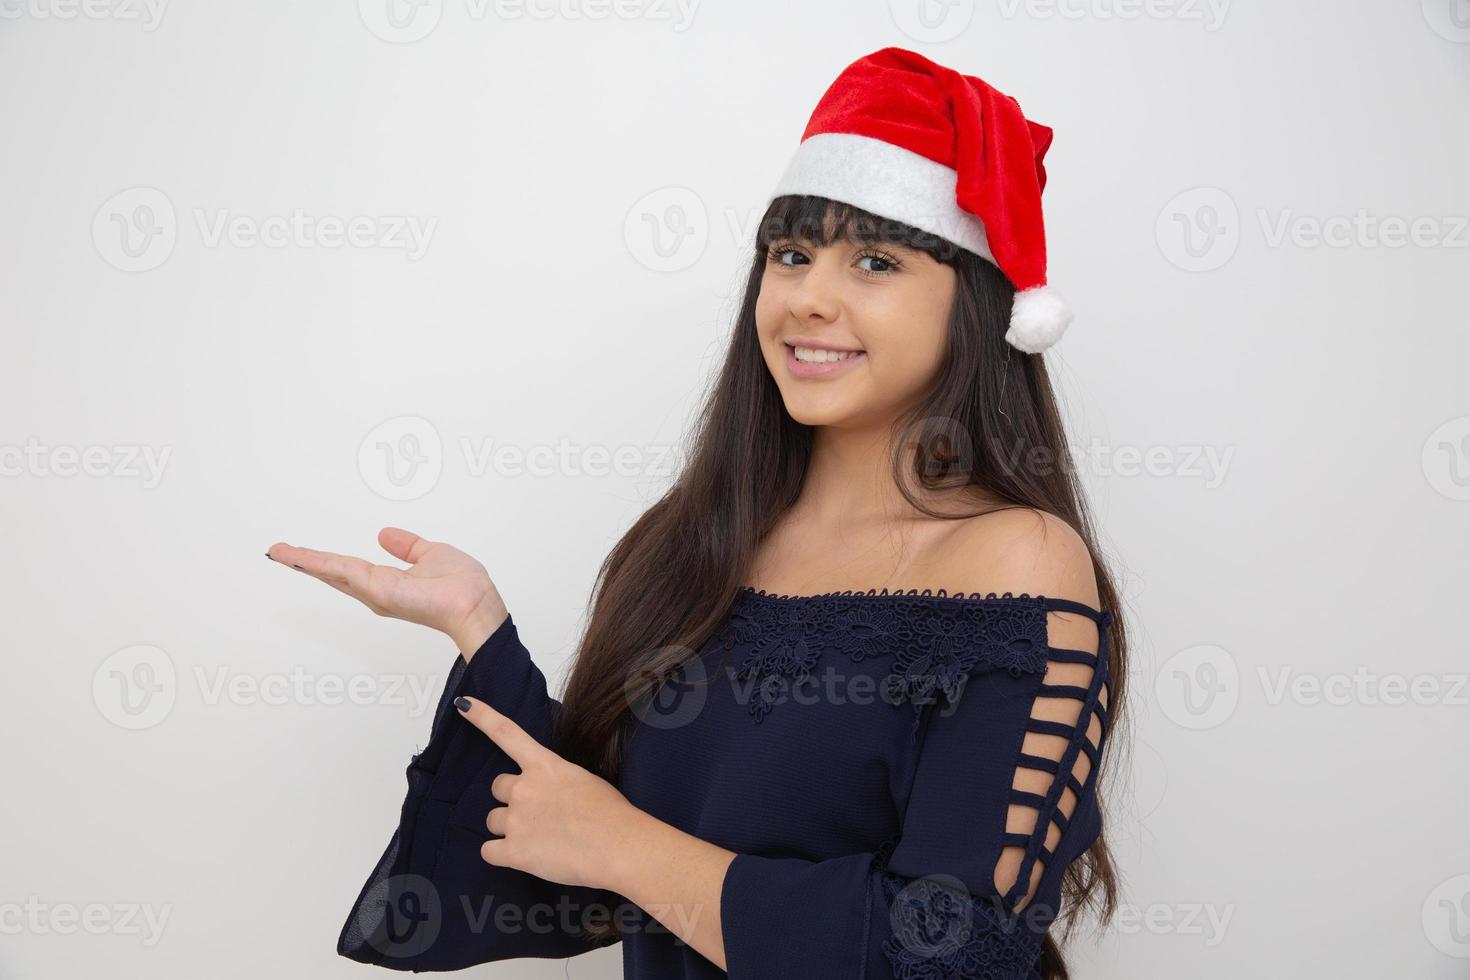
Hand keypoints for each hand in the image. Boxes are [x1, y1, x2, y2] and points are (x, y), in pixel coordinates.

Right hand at [266, 527, 508, 658]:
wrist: (475, 603)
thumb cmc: (462, 586)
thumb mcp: (430, 554)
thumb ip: (407, 546)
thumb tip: (384, 534)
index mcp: (387, 584)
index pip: (348, 569)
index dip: (324, 561)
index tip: (300, 552)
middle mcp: (376, 592)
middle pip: (332, 574)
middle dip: (304, 563)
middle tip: (278, 551)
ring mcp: (375, 593)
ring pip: (331, 572)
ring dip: (304, 561)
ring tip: (278, 551)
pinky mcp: (378, 590)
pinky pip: (342, 571)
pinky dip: (319, 563)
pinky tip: (299, 556)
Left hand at [454, 694, 643, 892]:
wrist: (618, 846)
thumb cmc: (611, 815)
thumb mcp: (583, 781)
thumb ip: (555, 781)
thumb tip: (548, 796)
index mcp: (545, 766)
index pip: (507, 733)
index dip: (482, 717)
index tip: (464, 704)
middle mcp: (525, 788)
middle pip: (498, 787)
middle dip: (512, 799)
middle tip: (537, 814)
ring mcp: (517, 820)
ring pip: (493, 821)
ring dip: (509, 828)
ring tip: (539, 839)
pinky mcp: (514, 851)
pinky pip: (489, 851)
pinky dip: (502, 854)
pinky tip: (526, 856)